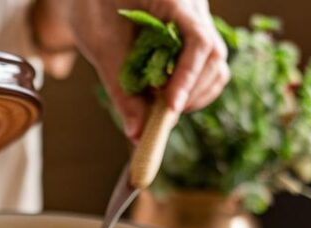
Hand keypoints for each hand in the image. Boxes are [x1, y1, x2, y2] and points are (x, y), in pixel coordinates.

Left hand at [65, 0, 228, 139]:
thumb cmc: (93, 7)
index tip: (171, 107)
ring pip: (216, 64)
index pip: (198, 40)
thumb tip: (137, 133)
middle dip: (191, 92)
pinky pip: (207, 66)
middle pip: (213, 55)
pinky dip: (191, 88)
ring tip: (164, 108)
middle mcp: (195, 7)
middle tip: (163, 115)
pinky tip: (169, 99)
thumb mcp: (101, 46)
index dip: (188, 77)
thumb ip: (121, 89)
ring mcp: (199, 20)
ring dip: (194, 94)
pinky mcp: (195, 35)